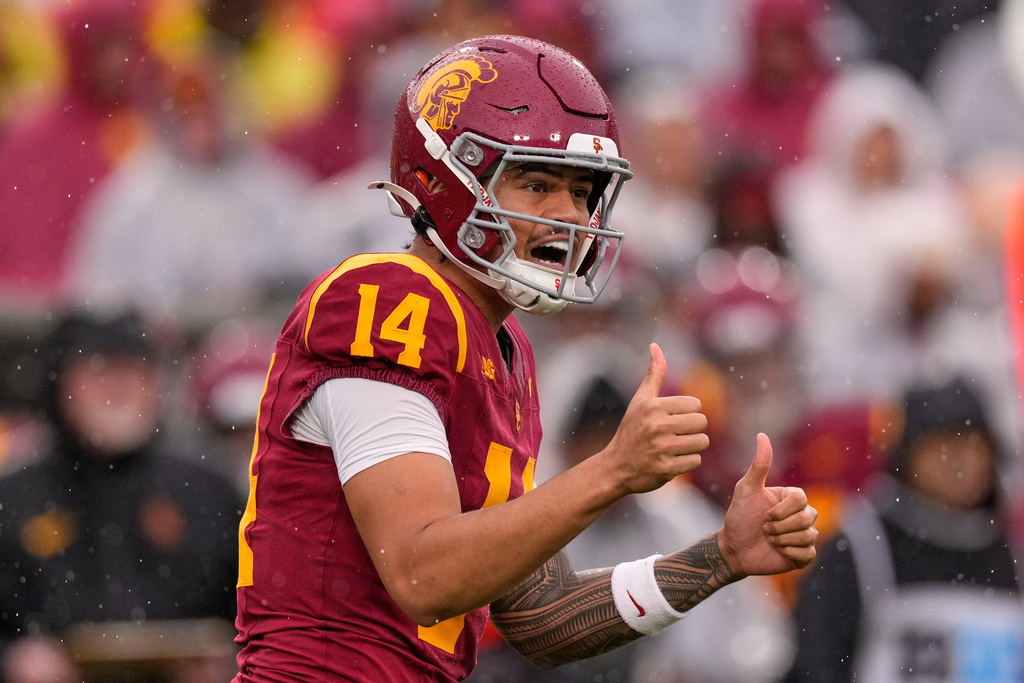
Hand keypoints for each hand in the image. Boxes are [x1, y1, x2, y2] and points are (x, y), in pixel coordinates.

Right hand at [598, 343, 708, 493]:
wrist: (615, 467)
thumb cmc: (631, 430)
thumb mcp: (640, 400)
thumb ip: (653, 374)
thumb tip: (655, 346)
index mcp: (653, 406)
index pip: (695, 405)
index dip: (687, 413)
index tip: (672, 420)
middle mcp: (658, 426)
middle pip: (701, 423)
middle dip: (692, 430)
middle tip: (675, 435)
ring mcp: (663, 448)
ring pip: (702, 442)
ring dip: (692, 447)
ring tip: (675, 447)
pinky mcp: (667, 469)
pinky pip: (695, 461)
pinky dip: (687, 462)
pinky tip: (671, 460)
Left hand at [718, 433, 817, 577]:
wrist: (734, 548)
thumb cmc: (739, 516)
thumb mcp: (746, 489)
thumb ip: (759, 465)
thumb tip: (762, 435)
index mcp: (792, 498)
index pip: (801, 499)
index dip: (781, 510)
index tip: (764, 515)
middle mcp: (803, 515)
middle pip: (807, 518)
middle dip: (779, 526)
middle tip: (765, 529)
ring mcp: (805, 535)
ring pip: (808, 536)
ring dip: (782, 540)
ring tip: (769, 540)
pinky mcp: (804, 555)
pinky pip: (808, 554)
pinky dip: (789, 553)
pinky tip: (777, 552)